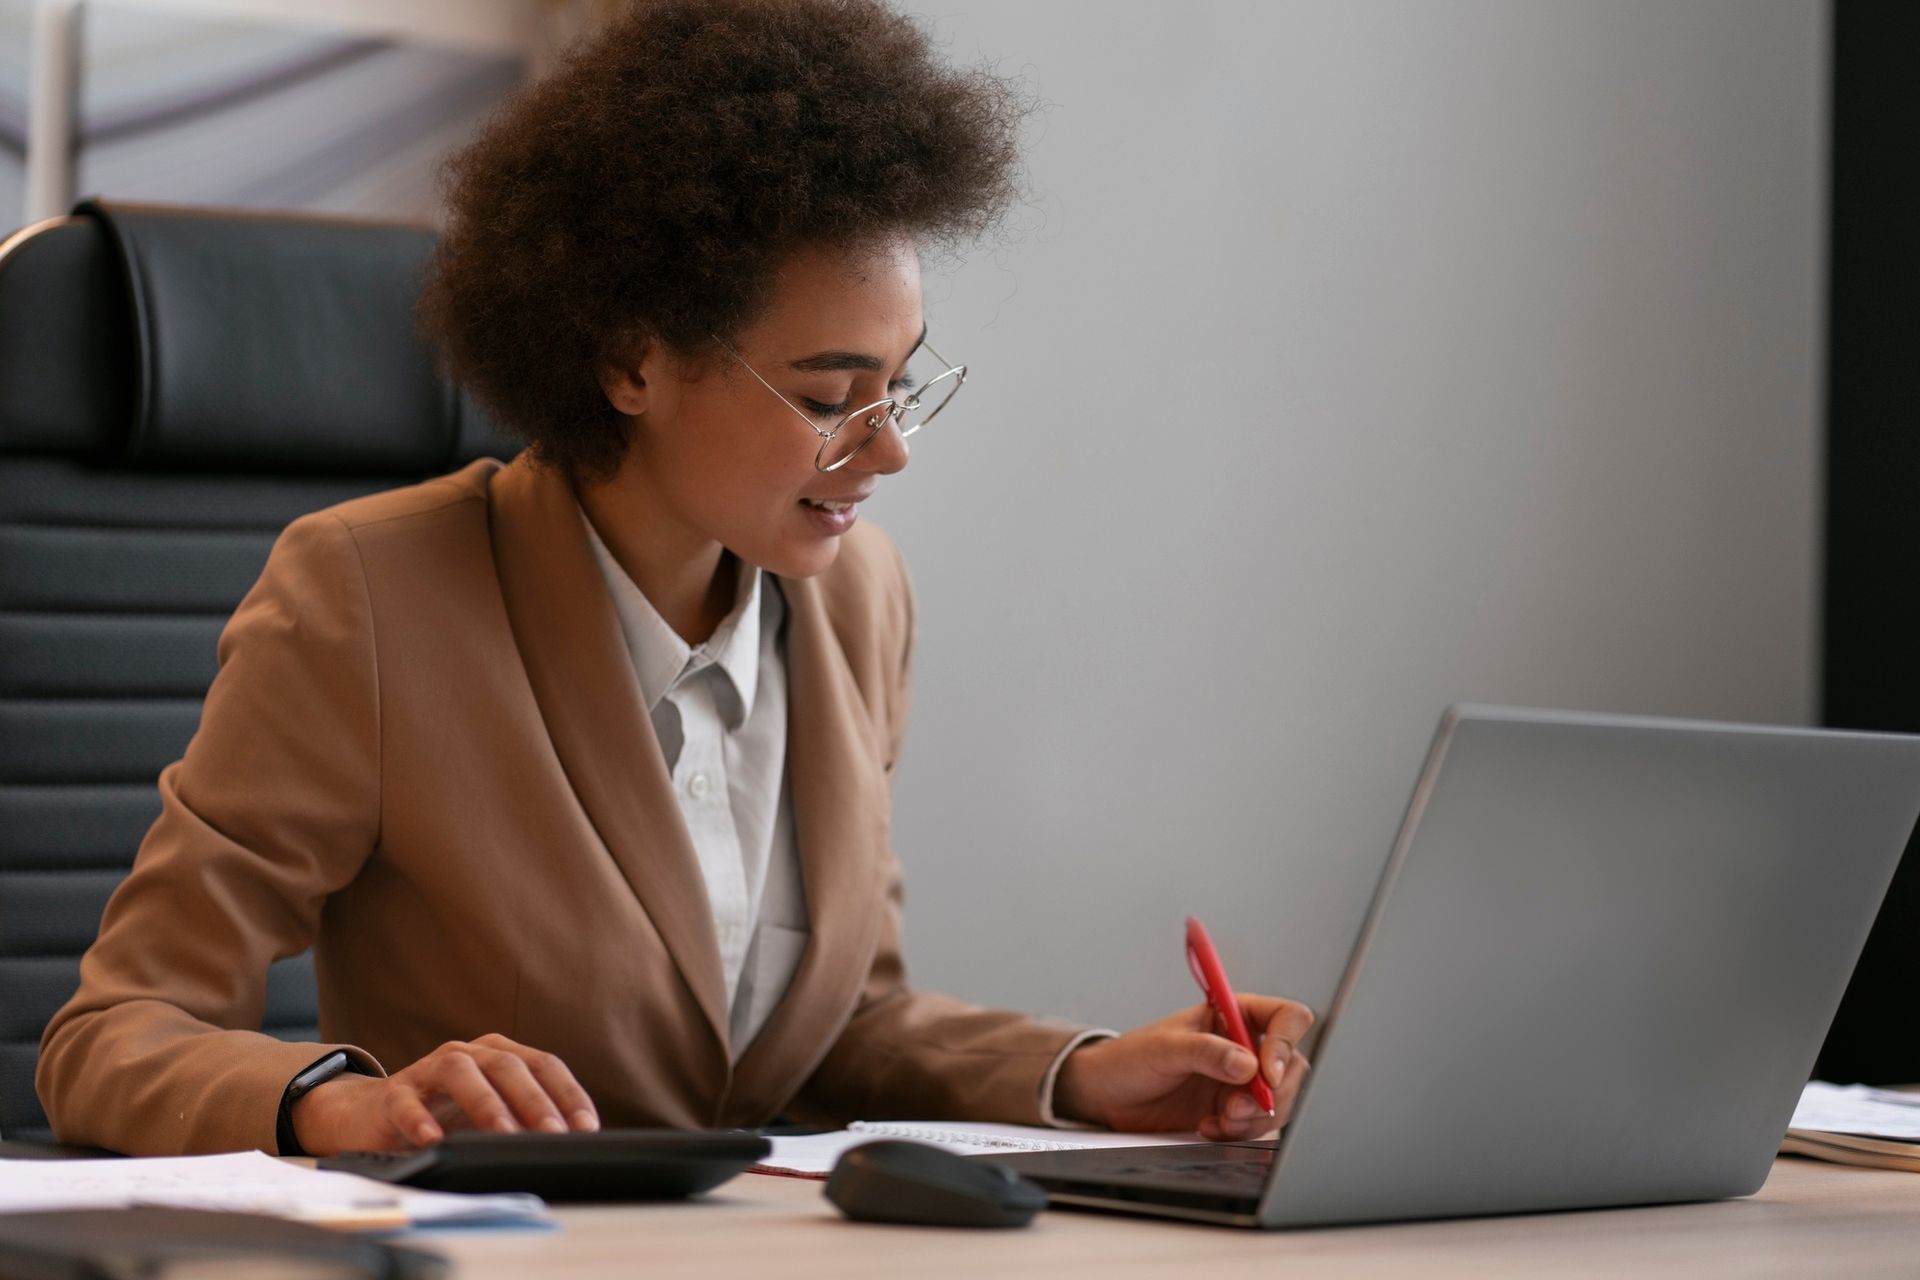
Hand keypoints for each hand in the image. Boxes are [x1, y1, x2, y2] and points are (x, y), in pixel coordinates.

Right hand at [290, 1033, 599, 1155]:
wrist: (373, 1116)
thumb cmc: (444, 1117)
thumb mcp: (492, 1119)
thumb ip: (526, 1125)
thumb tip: (568, 1151)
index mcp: (500, 1055)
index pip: (544, 1065)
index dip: (568, 1094)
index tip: (586, 1128)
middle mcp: (469, 1054)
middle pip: (508, 1067)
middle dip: (535, 1101)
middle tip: (553, 1135)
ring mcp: (429, 1070)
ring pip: (461, 1074)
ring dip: (486, 1104)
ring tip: (504, 1135)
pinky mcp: (393, 1093)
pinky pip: (406, 1102)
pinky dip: (420, 1120)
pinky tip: (432, 1140)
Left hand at [1051, 995, 1312, 1140]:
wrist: (1108, 1096)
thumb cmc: (1130, 1059)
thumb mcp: (1163, 1050)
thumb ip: (1205, 1052)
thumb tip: (1247, 1064)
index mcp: (1233, 1014)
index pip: (1285, 1017)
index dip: (1284, 1043)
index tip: (1266, 1073)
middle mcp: (1244, 1045)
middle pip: (1291, 1065)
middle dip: (1271, 1092)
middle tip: (1236, 1108)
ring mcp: (1241, 1079)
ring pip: (1280, 1099)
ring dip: (1255, 1117)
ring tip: (1219, 1120)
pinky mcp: (1233, 1110)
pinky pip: (1257, 1124)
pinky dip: (1240, 1131)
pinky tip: (1209, 1128)